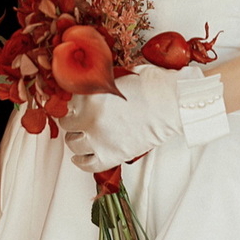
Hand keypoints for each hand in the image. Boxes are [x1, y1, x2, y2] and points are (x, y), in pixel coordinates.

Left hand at [59, 65, 227, 172]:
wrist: (173, 103)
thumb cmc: (153, 86)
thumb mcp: (120, 76)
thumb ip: (100, 83)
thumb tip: (91, 85)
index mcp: (90, 93)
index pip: (66, 101)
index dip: (71, 103)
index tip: (74, 105)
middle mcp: (90, 116)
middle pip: (67, 122)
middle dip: (72, 121)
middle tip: (80, 120)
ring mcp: (99, 137)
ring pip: (73, 143)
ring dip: (76, 140)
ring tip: (82, 137)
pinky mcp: (111, 155)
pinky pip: (87, 164)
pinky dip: (81, 161)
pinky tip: (81, 156)